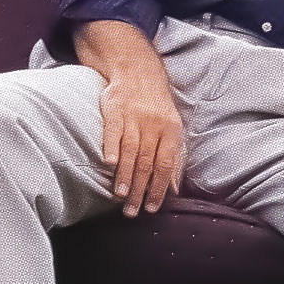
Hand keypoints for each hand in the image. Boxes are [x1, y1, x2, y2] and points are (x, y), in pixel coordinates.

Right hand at [98, 64, 184, 216]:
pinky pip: (113, 130)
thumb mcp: (170, 129)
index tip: (152, 208)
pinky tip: (109, 163)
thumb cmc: (156, 108)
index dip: (159, 187)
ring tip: (120, 196)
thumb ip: (172, 159)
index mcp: (171, 130)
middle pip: (147, 161)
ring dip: (125, 174)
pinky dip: (111, 146)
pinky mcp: (114, 109)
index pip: (166, 163)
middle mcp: (153, 124)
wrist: (138, 72)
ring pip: (131, 149)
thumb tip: (175, 190)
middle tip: (132, 211)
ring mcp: (133, 116)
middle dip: (140, 189)